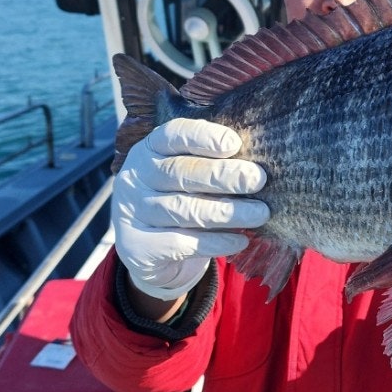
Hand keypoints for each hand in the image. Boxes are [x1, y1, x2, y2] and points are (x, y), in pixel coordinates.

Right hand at [113, 118, 268, 301]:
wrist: (152, 256)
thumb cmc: (183, 201)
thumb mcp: (191, 177)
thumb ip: (214, 165)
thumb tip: (256, 164)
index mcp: (149, 150)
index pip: (172, 135)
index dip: (203, 137)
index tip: (234, 144)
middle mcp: (134, 177)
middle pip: (179, 172)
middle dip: (222, 176)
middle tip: (257, 179)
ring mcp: (131, 213)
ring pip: (182, 209)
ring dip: (226, 212)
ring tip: (259, 213)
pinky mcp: (137, 247)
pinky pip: (180, 243)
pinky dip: (214, 242)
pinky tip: (240, 240)